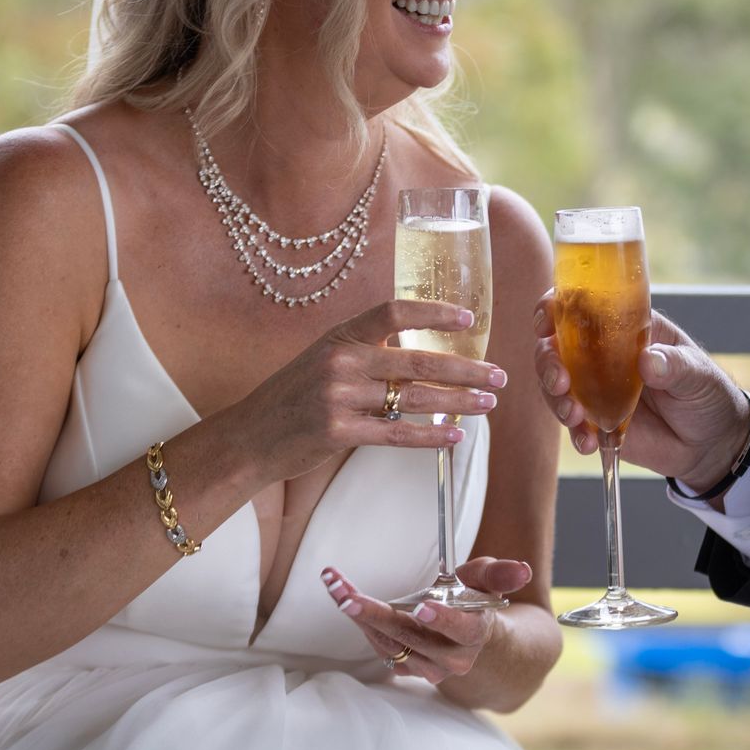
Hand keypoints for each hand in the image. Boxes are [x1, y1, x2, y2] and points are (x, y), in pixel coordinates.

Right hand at [219, 299, 508, 480]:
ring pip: (413, 398)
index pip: (393, 312)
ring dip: (458, 402)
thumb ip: (367, 352)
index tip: (469, 319)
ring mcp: (338, 398)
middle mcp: (340, 361)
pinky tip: (454, 436)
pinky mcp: (337, 433)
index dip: (434, 312)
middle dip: (466, 368)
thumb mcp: (324, 359)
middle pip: (417, 360)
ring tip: (488, 403)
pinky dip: (430, 436)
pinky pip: (396, 433)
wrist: (250, 437)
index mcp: (340, 336)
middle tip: (498, 375)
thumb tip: (424, 356)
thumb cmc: (295, 397)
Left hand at [319, 560, 532, 682]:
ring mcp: (427, 668)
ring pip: (388, 643)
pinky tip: (342, 595)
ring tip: (334, 585)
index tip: (424, 608)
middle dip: (375, 614)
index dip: (444, 620)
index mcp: (477, 633)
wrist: (477, 647)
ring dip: (358, 614)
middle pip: (410, 636)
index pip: (463, 629)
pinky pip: (380, 647)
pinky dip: (360, 622)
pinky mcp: (407, 668)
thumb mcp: (490, 583)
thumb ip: (500, 574)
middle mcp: (452, 658)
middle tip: (346, 596)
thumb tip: (522, 569)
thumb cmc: (478, 604)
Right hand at [530, 293, 749, 492]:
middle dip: (548, 361)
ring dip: (556, 399)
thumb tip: (648, 361)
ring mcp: (597, 389)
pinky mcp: (597, 421)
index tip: (546, 323)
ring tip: (574, 417)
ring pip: (558, 385)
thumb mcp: (699, 374)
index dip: (555, 309)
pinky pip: (574, 424)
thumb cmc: (708, 394)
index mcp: (627, 328)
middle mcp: (604, 355)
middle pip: (557, 347)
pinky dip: (575, 434)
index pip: (582, 307)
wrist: (712, 443)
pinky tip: (589, 443)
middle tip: (560, 382)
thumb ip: (676, 366)